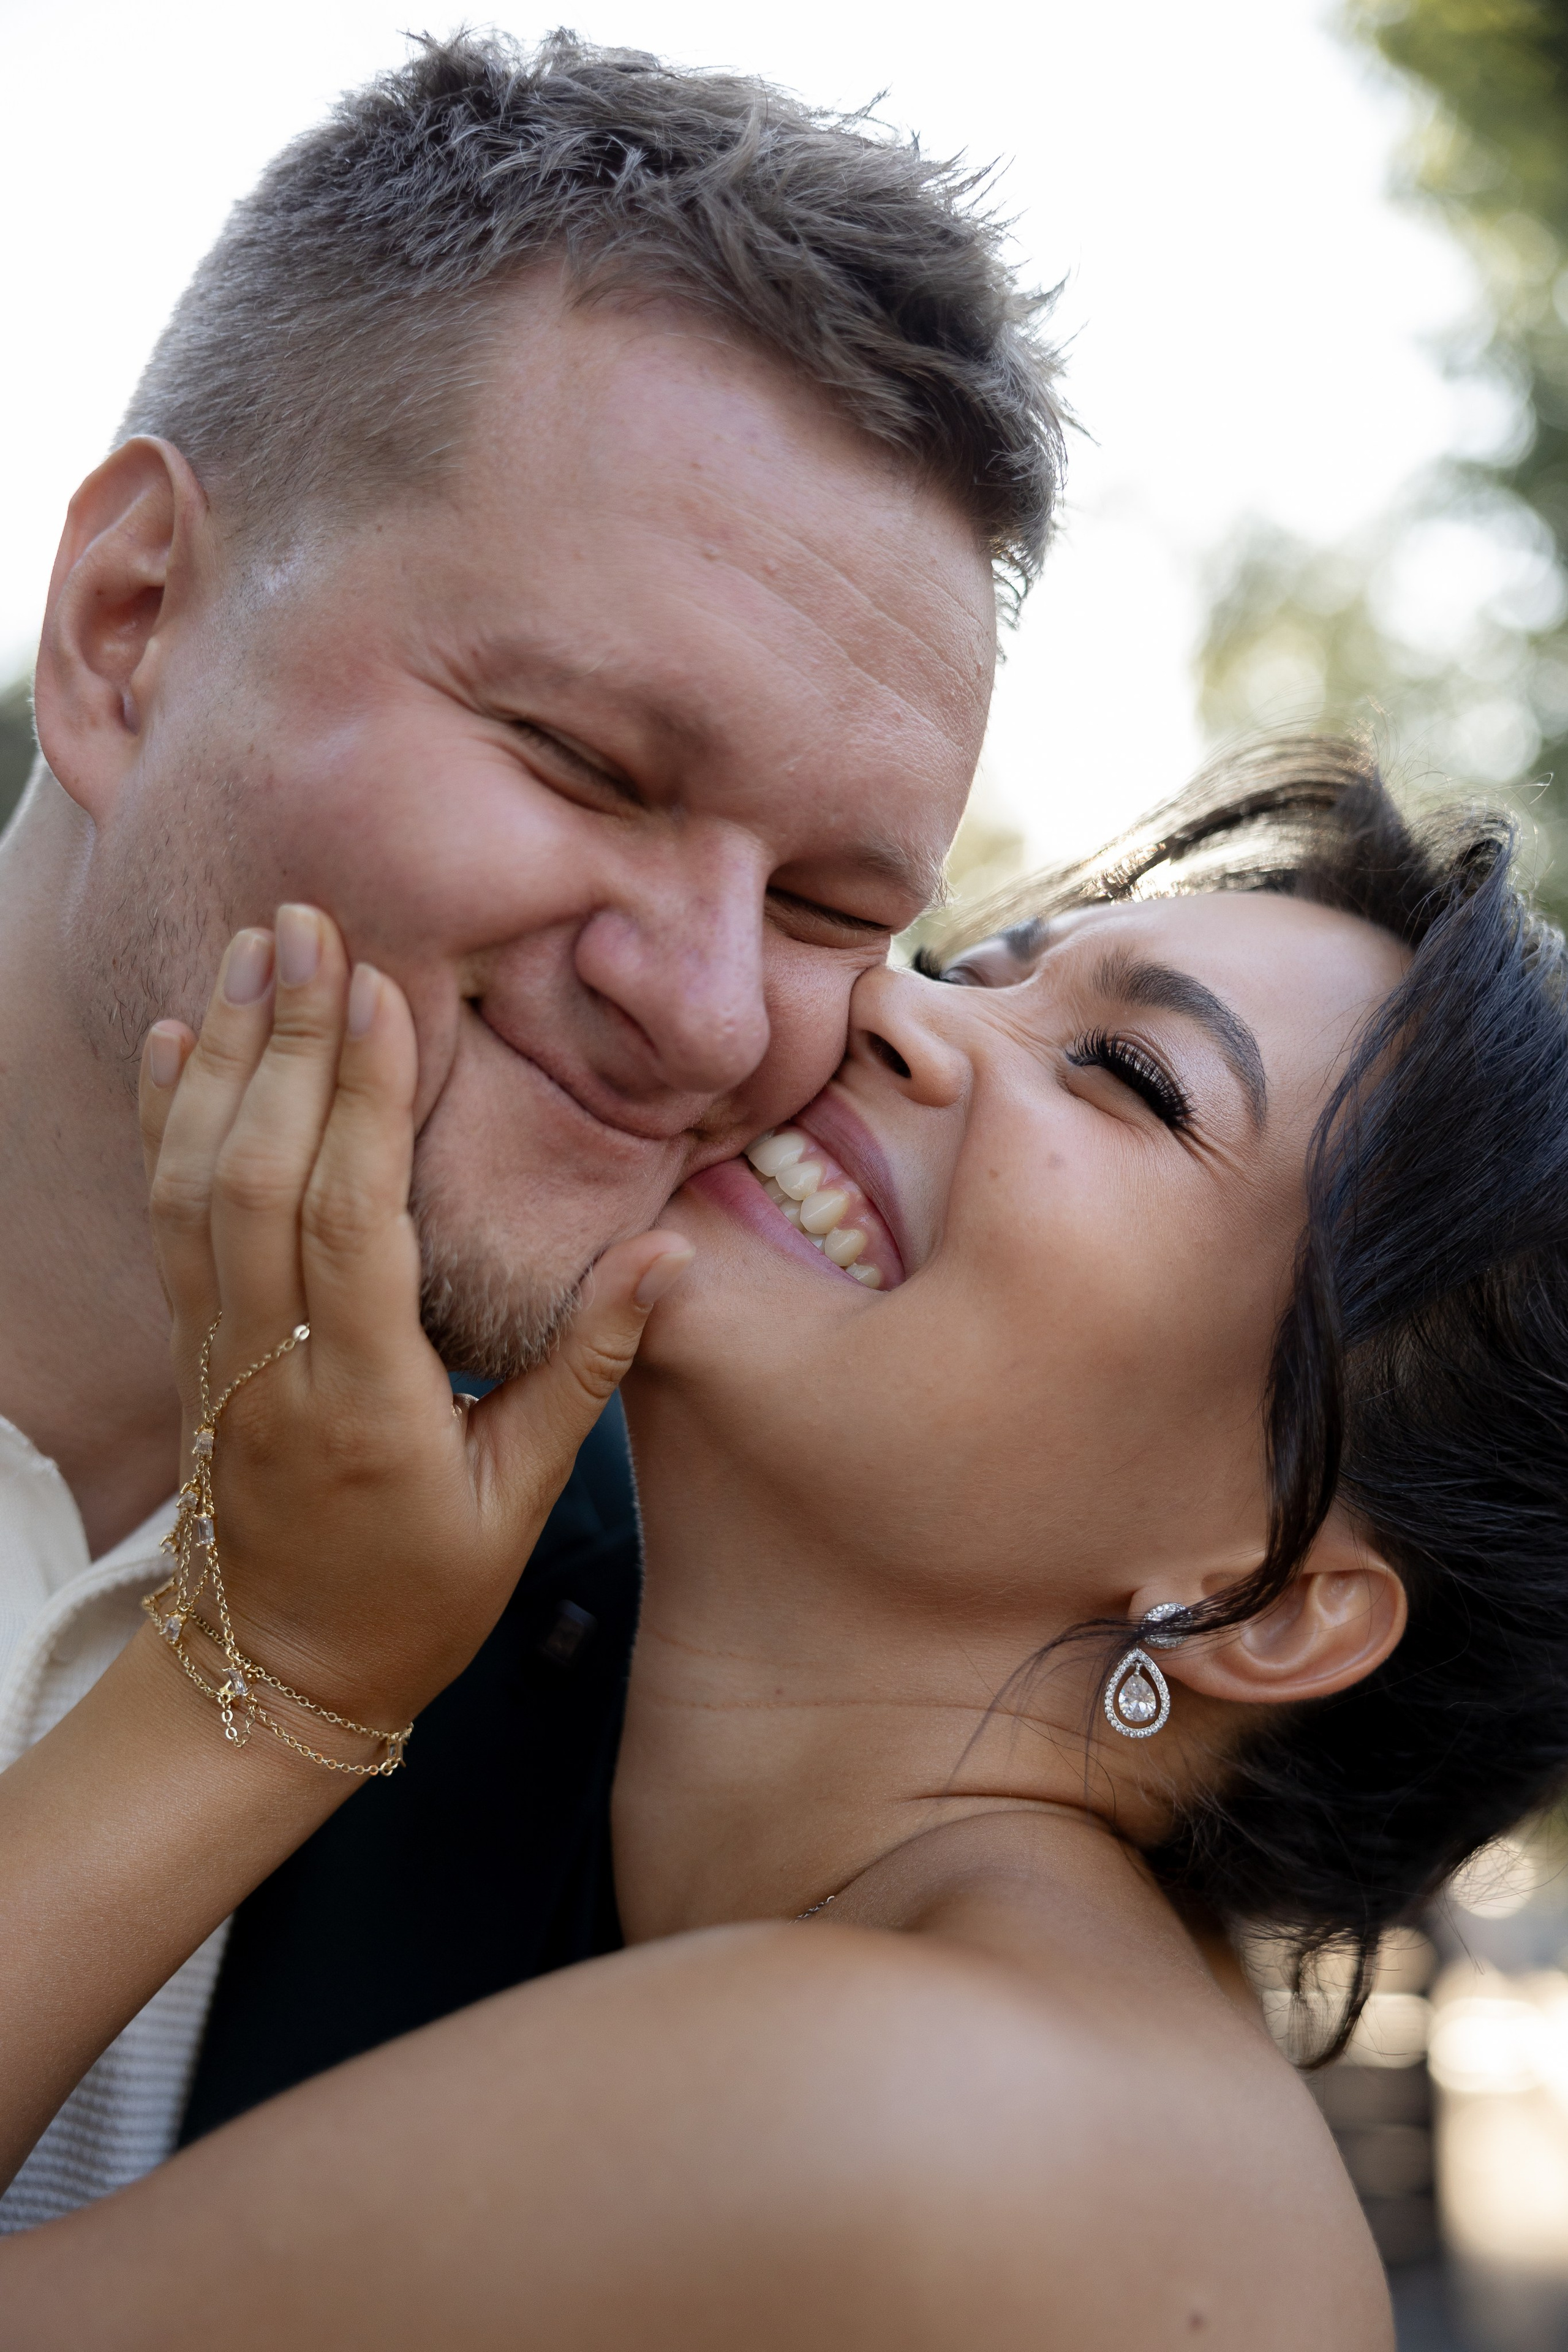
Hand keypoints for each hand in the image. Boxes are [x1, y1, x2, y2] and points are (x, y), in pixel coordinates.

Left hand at [138, 905, 690, 1738]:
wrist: (271, 1676)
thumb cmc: (412, 1598)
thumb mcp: (517, 1502)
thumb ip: (584, 1370)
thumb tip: (666, 1255)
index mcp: (365, 1404)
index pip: (353, 1227)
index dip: (365, 1105)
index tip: (384, 995)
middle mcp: (271, 1364)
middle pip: (261, 1178)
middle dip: (290, 1041)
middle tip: (311, 920)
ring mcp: (214, 1351)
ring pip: (197, 1183)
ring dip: (226, 1058)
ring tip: (255, 947)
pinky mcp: (190, 1344)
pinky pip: (164, 1216)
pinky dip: (167, 1119)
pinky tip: (185, 1039)